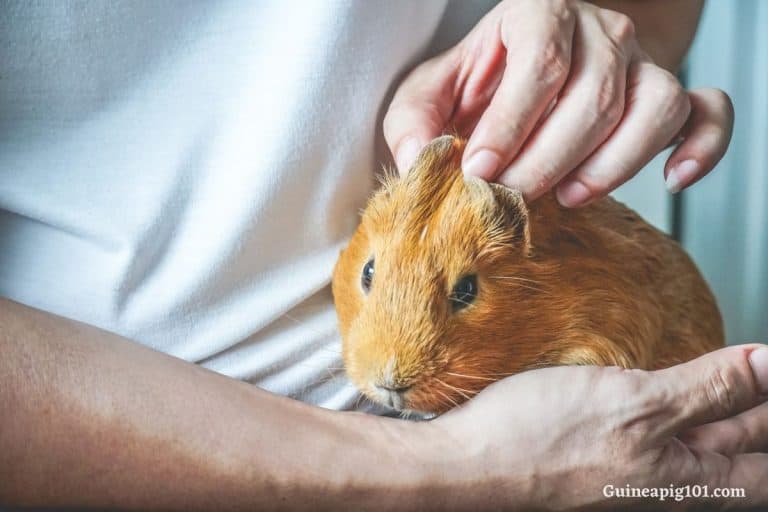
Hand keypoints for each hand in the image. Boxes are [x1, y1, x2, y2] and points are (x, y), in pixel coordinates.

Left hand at [384, 0, 733, 206]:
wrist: (526, 79)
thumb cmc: (476, 89)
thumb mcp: (430, 96)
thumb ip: (415, 124)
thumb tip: (420, 163)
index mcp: (537, 13)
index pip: (539, 65)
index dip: (510, 125)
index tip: (481, 173)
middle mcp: (598, 30)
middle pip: (593, 97)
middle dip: (547, 161)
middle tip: (512, 198)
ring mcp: (639, 61)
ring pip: (653, 109)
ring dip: (611, 165)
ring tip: (567, 197)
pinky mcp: (667, 94)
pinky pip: (706, 114)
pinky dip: (702, 148)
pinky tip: (673, 180)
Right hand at [415, 345, 767, 509]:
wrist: (469, 462)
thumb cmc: (541, 443)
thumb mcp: (639, 408)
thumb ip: (710, 388)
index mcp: (689, 479)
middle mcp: (666, 476)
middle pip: (739, 443)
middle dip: (760, 405)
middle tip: (763, 368)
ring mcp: (633, 458)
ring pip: (698, 430)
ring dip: (725, 399)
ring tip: (742, 368)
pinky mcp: (602, 439)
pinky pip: (658, 419)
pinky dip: (680, 395)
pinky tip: (676, 377)